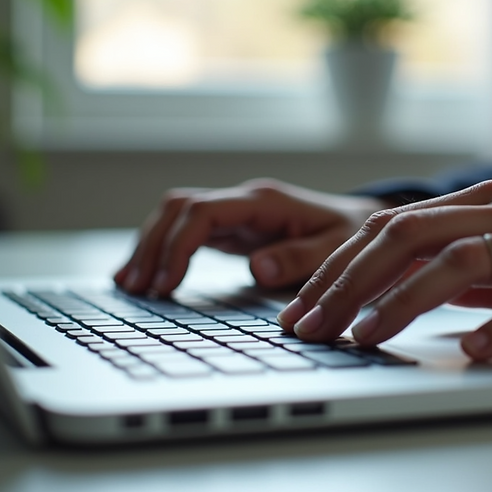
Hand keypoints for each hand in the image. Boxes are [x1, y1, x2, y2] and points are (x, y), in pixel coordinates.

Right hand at [114, 179, 387, 293]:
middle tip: (137, 290)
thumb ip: (299, 259)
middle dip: (152, 247)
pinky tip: (146, 276)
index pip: (203, 212)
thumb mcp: (337, 251)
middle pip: (178, 209)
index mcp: (264, 202)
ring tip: (130, 286)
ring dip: (149, 247)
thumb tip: (257, 269)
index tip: (167, 285)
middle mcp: (243, 200)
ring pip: (175, 216)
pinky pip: (186, 230)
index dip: (178, 247)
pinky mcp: (231, 227)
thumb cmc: (350, 237)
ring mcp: (234, 212)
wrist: (362, 224)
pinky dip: (162, 250)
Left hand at [276, 180, 491, 359]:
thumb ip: (458, 261)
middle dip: (348, 284)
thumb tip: (394, 285)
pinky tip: (469, 352)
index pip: (390, 228)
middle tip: (311, 327)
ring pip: (460, 263)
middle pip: (409, 237)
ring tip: (364, 338)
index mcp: (484, 204)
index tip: (300, 308)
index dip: (337, 268)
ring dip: (401, 302)